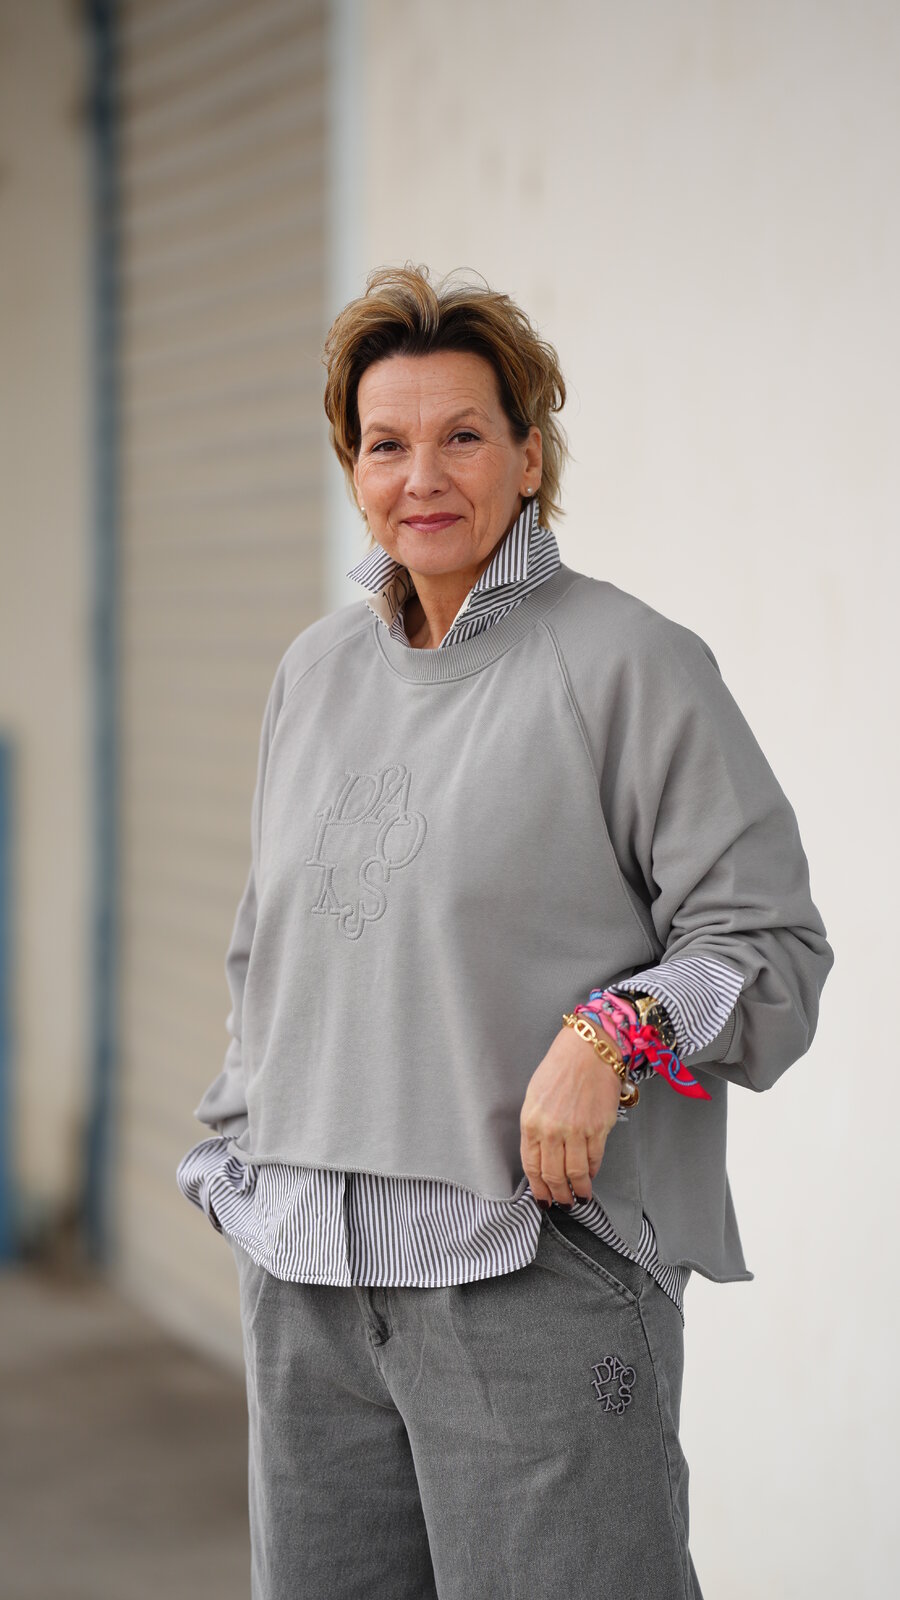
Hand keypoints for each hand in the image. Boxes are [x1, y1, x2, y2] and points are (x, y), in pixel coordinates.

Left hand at [519, 1025, 623, 1206]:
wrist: (587, 1050)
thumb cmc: (559, 1069)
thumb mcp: (534, 1097)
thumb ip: (536, 1128)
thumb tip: (543, 1157)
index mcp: (531, 1122)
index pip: (532, 1166)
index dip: (538, 1188)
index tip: (543, 1199)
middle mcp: (551, 1130)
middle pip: (553, 1175)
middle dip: (558, 1195)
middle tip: (563, 1203)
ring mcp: (576, 1130)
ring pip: (575, 1173)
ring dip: (578, 1190)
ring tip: (580, 1197)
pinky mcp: (598, 1128)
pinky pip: (594, 1159)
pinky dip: (592, 1172)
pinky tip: (590, 1176)